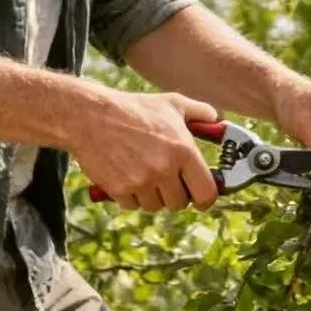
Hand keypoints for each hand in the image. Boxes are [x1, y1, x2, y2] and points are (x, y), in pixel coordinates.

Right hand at [70, 90, 221, 211]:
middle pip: (179, 204)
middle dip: (173, 195)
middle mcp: (165, 169)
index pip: (206, 192)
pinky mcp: (121, 191)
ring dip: (151, 195)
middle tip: (165, 180)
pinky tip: (125, 174)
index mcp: (183, 150)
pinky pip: (133, 205)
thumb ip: (199, 113)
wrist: (93, 117)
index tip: (201, 199)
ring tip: (142, 172)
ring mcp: (142, 182)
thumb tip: (217, 121)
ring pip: (155, 206)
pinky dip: (130, 195)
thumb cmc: (134, 109)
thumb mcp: (171, 104)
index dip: (205, 199)